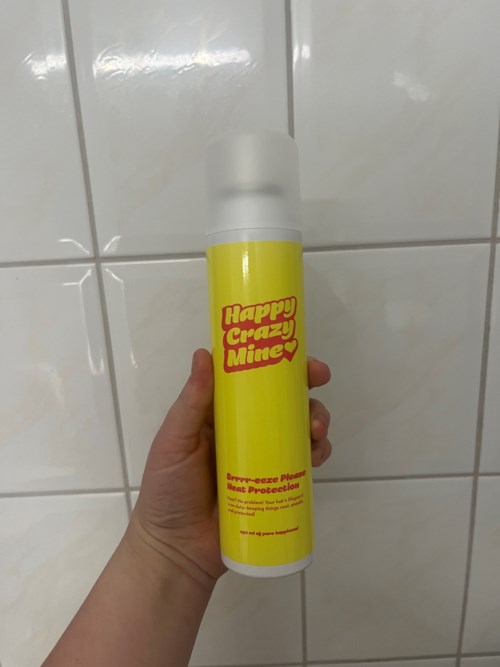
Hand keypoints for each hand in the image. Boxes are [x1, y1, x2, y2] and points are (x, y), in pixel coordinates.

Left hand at [127, 349, 331, 587]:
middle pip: (282, 401)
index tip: (293, 353)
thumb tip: (204, 353)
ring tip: (316, 429)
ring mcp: (262, 458)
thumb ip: (190, 402)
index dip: (274, 362)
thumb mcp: (174, 441)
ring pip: (298, 429)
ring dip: (315, 419)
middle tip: (318, 381)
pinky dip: (317, 454)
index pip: (250, 380)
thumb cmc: (168, 490)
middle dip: (305, 387)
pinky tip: (318, 455)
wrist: (177, 550)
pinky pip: (302, 464)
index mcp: (219, 414)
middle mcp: (244, 430)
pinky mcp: (275, 486)